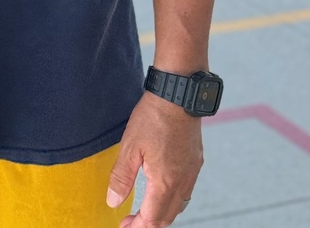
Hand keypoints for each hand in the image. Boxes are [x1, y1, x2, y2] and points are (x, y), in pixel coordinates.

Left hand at [107, 93, 202, 226]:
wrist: (178, 95)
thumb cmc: (153, 118)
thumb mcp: (130, 147)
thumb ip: (121, 177)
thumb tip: (114, 202)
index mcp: (165, 182)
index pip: (153, 219)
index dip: (138, 227)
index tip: (124, 226)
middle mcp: (183, 181)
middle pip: (167, 216)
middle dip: (149, 223)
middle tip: (131, 221)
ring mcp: (192, 171)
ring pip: (179, 205)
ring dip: (162, 212)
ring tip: (145, 209)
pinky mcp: (196, 160)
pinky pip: (186, 190)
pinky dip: (173, 198)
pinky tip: (162, 189)